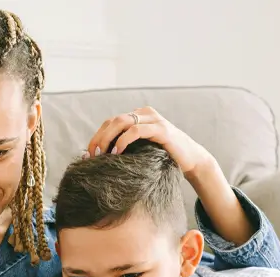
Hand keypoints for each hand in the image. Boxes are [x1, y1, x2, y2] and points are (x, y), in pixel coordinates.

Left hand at [84, 107, 214, 176]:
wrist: (191, 160)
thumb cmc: (164, 158)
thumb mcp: (141, 150)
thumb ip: (126, 147)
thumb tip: (99, 156)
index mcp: (139, 116)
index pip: (111, 122)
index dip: (97, 136)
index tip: (88, 154)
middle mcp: (145, 113)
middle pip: (114, 120)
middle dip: (99, 137)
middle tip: (91, 155)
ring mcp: (154, 119)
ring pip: (122, 122)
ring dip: (107, 138)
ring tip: (101, 154)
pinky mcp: (161, 130)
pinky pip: (137, 130)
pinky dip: (123, 141)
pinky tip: (117, 153)